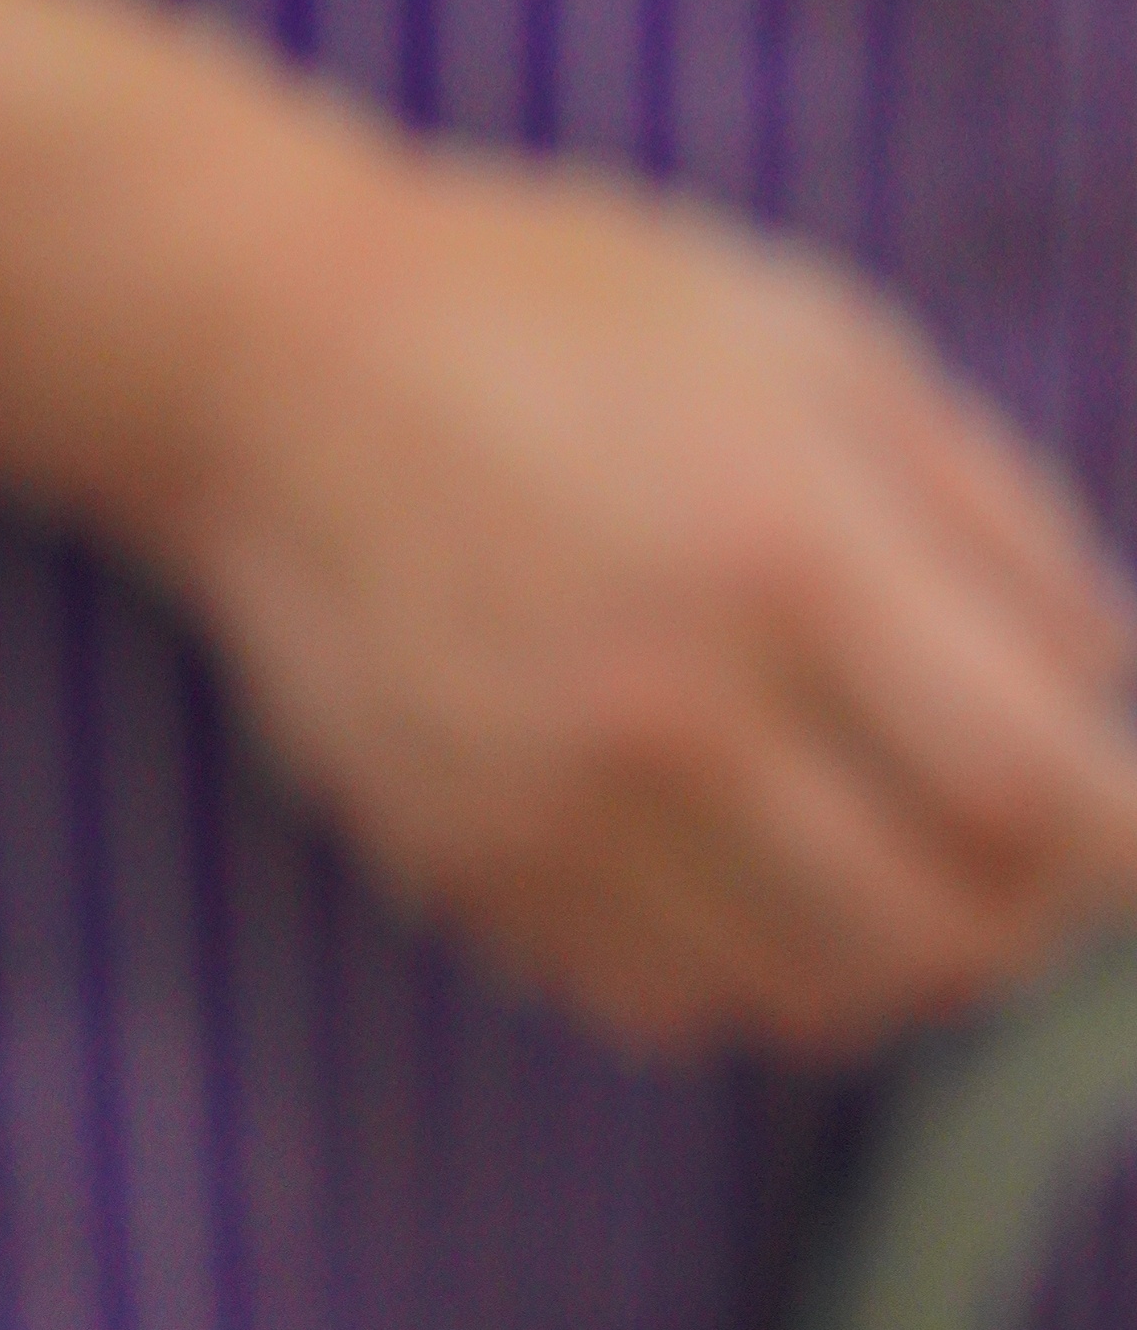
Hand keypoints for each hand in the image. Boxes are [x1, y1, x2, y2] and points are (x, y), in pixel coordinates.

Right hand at [165, 141, 1136, 1059]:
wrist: (276, 373)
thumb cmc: (560, 325)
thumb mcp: (820, 346)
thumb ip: (991, 522)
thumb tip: (1104, 687)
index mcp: (791, 561)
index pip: (1029, 797)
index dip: (1116, 850)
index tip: (1125, 840)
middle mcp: (674, 722)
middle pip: (929, 941)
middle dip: (1017, 928)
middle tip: (1026, 873)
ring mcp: (557, 824)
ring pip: (798, 1003)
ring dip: (881, 965)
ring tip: (886, 873)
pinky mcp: (469, 879)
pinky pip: (657, 1004)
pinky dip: (736, 972)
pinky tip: (734, 874)